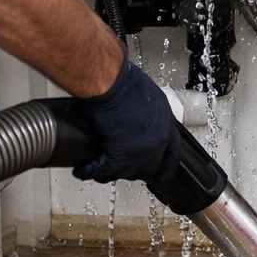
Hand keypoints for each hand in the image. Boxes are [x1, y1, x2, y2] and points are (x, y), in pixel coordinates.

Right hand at [72, 60, 180, 183]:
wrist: (111, 84)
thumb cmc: (125, 81)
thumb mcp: (148, 96)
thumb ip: (148, 112)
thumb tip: (138, 117)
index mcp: (166, 125)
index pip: (172, 153)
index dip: (166, 166)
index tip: (162, 174)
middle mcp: (158, 140)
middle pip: (149, 166)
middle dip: (134, 171)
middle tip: (122, 170)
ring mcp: (141, 150)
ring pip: (127, 172)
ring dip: (111, 173)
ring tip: (99, 172)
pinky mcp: (121, 154)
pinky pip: (106, 170)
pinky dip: (92, 171)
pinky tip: (84, 170)